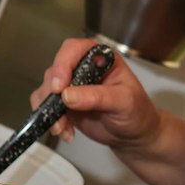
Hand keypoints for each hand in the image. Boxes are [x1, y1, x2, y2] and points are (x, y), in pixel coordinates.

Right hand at [30, 38, 161, 152]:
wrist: (134, 135)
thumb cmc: (136, 112)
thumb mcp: (124, 102)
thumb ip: (98, 96)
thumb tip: (67, 95)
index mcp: (100, 58)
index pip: (74, 49)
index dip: (63, 64)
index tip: (60, 86)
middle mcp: (83, 68)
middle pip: (56, 69)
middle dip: (52, 92)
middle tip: (58, 112)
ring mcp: (72, 86)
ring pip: (47, 89)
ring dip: (49, 109)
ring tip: (62, 128)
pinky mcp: (64, 104)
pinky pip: (47, 107)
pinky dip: (50, 120)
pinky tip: (65, 132)